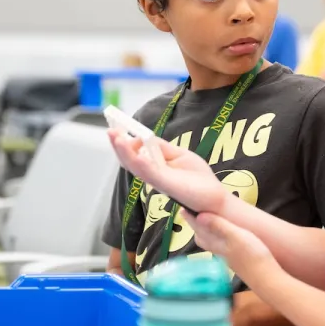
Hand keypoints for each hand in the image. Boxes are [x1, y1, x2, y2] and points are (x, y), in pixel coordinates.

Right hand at [108, 130, 226, 214]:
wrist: (214, 198)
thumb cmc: (198, 179)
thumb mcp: (179, 155)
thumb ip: (162, 148)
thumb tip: (146, 137)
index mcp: (154, 167)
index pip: (134, 153)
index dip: (123, 142)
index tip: (114, 127)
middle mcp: (153, 174)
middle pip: (130, 160)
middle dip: (119, 145)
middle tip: (110, 130)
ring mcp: (159, 180)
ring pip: (137, 166)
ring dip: (126, 152)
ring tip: (117, 138)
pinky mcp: (168, 186)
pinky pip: (152, 173)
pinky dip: (143, 164)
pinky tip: (137, 155)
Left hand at [182, 211, 279, 285]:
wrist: (267, 279)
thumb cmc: (253, 256)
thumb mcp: (237, 236)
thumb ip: (219, 226)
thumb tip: (198, 215)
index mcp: (215, 243)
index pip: (198, 228)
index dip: (191, 217)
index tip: (184, 205)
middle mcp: (218, 250)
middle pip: (201, 236)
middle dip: (196, 223)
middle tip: (195, 210)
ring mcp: (226, 256)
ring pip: (210, 241)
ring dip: (207, 230)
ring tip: (208, 219)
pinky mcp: (235, 259)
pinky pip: (220, 244)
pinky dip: (218, 236)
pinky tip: (225, 234)